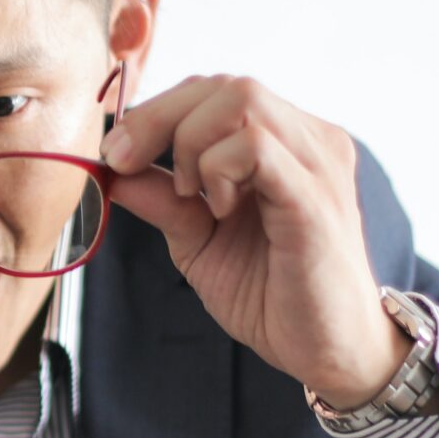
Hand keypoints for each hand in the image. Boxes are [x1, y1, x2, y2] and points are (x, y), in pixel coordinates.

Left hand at [99, 75, 405, 407]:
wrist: (327, 352)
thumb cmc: (273, 295)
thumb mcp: (199, 242)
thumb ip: (164, 201)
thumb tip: (112, 171)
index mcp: (288, 143)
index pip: (218, 91)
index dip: (158, 111)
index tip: (116, 153)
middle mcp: (311, 140)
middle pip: (227, 85)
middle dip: (159, 118)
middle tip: (125, 162)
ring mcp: (318, 164)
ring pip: (243, 100)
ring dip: (191, 142)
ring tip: (191, 196)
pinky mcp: (316, 198)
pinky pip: (258, 148)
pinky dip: (218, 169)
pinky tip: (217, 208)